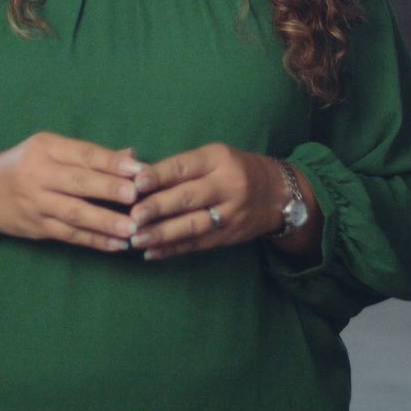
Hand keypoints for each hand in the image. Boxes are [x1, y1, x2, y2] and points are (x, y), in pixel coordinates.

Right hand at [0, 132, 144, 254]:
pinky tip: (116, 244)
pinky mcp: (37, 227)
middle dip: (109, 189)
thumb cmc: (25, 165)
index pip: (83, 154)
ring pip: (74, 214)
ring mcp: (36, 203)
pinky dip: (94, 241)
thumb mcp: (50, 150)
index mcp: (45, 148)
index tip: (138, 169)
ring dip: (105, 222)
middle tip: (137, 196)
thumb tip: (132, 154)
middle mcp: (38, 175)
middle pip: (78, 183)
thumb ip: (89, 154)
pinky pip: (69, 235)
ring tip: (132, 228)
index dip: (111, 162)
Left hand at [126, 144, 289, 260]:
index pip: (185, 167)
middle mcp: (227, 186)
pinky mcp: (228, 237)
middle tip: (133, 216)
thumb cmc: (234, 170)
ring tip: (136, 239)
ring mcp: (230, 214)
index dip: (159, 175)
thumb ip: (180, 167)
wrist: (277, 195)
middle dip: (158, 208)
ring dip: (162, 234)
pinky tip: (151, 253)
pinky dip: (172, 250)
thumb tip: (136, 179)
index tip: (136, 183)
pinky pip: (197, 244)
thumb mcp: (213, 157)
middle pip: (189, 198)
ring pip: (192, 225)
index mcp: (219, 160)